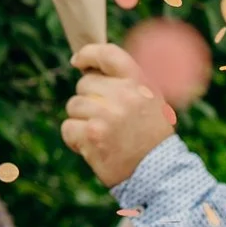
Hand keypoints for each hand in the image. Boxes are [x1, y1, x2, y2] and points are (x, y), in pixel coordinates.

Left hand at [60, 43, 176, 186]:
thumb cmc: (150, 137)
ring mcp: (107, 114)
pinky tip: (92, 146)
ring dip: (81, 120)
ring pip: (73, 106)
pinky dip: (74, 139)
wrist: (157, 173)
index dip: (88, 54)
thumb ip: (127, 83)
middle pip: (84, 85)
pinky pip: (68, 127)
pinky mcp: (92, 135)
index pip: (109, 54)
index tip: (77, 61)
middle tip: (105, 120)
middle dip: (88, 101)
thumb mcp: (150, 101)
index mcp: (140, 82)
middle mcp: (124, 95)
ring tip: (101, 134)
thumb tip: (90, 68)